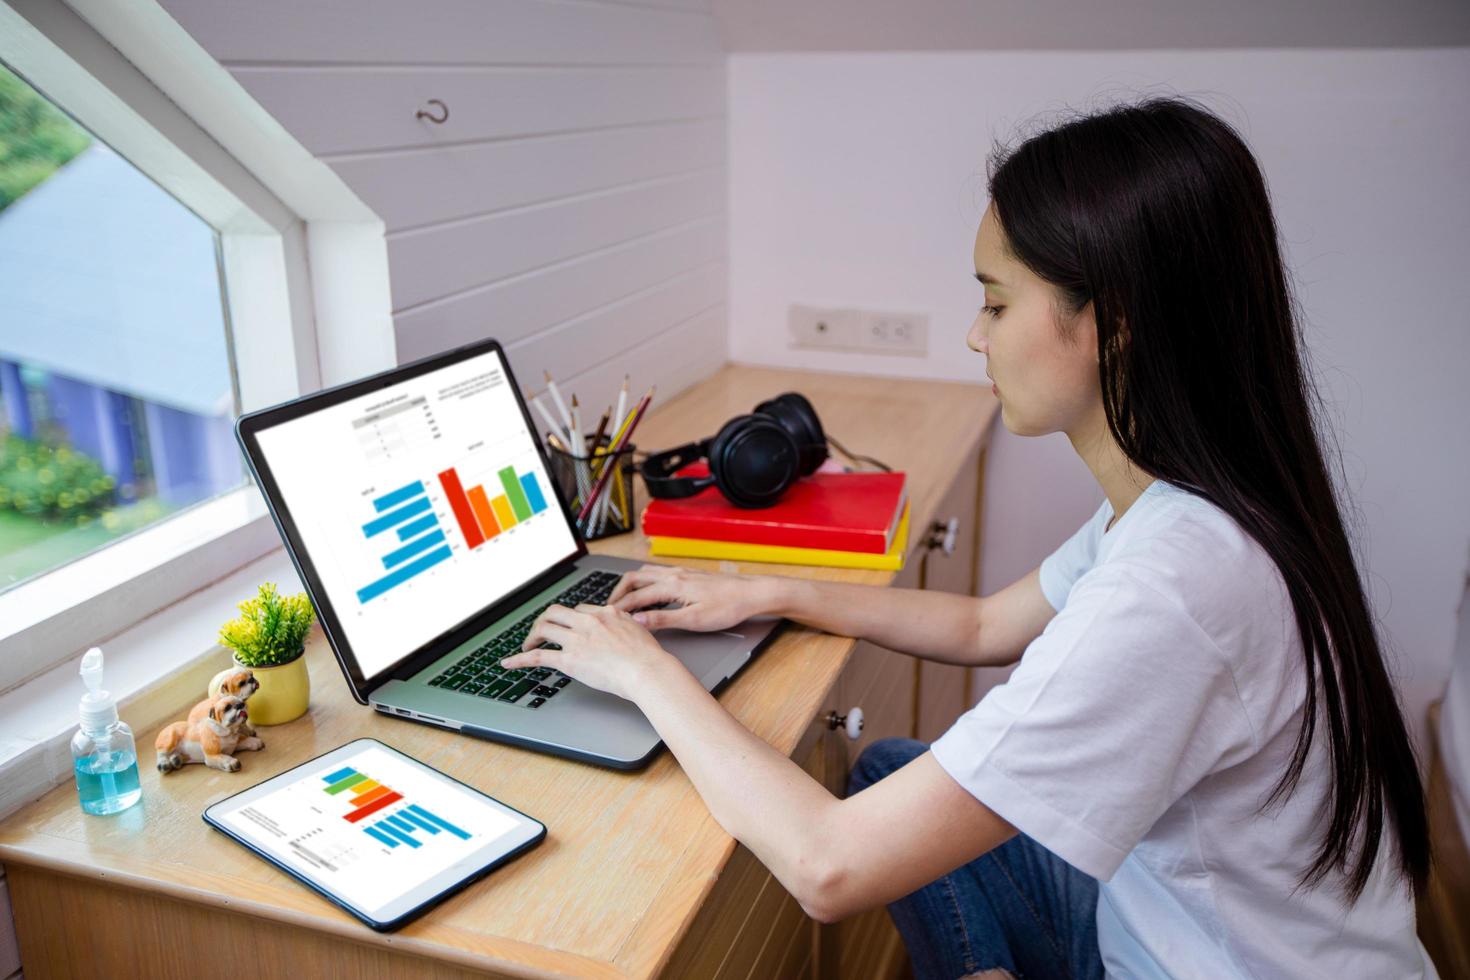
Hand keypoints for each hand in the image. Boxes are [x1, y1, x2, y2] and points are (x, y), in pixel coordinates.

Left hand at [498, 603, 678, 701]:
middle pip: (557, 612)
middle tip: (542, 631)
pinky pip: (538, 656)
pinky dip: (520, 659)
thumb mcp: (640, 629)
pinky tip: (510, 662)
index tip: (569, 628)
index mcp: (605, 613)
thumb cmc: (648, 656)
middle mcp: (588, 622)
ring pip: (545, 627)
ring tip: (528, 644)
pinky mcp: (570, 659)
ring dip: (533, 636)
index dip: (572, 620)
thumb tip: (627, 623)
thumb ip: (627, 624)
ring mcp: (577, 639)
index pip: (580, 610)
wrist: (646, 670)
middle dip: (546, 620)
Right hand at [606, 563, 771, 632]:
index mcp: (672, 585)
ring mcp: (681, 572)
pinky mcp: (689, 574)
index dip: (619, 608)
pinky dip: (645, 582)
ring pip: (646, 573)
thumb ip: (663, 620)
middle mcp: (674, 574)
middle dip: (618, 592)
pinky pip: (658, 573)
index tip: (606, 618)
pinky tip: (649, 592)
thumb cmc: (728, 607)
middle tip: (608, 607)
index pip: (636, 597)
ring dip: (631, 585)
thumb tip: (638, 621)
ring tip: (623, 600)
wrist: (752, 593)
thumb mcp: (694, 620)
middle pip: (635, 578)